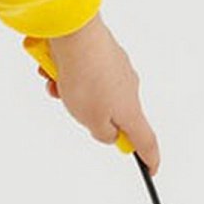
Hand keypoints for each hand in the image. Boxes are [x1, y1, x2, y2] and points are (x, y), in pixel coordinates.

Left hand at [33, 16, 160, 172]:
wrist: (78, 35)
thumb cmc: (86, 79)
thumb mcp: (91, 120)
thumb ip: (103, 133)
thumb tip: (109, 132)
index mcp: (130, 109)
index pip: (146, 139)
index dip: (149, 157)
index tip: (152, 169)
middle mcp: (128, 87)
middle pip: (111, 112)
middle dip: (85, 112)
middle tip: (69, 103)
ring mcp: (115, 68)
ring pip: (90, 91)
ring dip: (68, 91)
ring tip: (55, 83)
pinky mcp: (100, 52)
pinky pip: (82, 72)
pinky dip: (65, 73)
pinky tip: (51, 66)